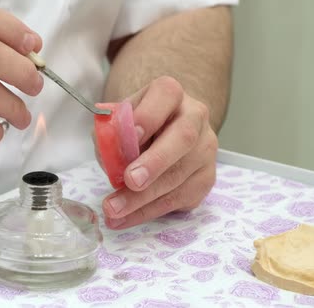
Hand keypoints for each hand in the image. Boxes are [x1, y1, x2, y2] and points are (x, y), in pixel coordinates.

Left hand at [101, 76, 217, 228]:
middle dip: (155, 162)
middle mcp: (196, 117)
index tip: (130, 135)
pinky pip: (179, 199)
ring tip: (113, 210)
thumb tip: (107, 149)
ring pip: (179, 176)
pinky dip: (148, 211)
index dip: (149, 116)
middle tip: (130, 181)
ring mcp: (205, 149)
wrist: (161, 133)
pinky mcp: (206, 178)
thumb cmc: (135, 125)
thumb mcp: (116, 120)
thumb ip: (109, 131)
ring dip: (143, 198)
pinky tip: (125, 218)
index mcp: (171, 95)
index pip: (165, 96)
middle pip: (182, 138)